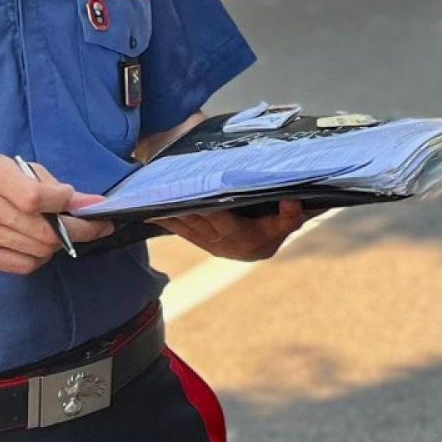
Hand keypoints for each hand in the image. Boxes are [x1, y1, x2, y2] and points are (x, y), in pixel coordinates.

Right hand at [0, 155, 113, 274]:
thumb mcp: (11, 166)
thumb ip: (49, 184)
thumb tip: (88, 203)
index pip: (36, 197)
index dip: (64, 201)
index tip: (78, 201)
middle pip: (43, 231)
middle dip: (79, 230)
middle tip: (95, 226)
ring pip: (39, 251)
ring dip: (60, 244)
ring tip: (60, 232)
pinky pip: (24, 266)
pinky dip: (40, 257)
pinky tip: (39, 244)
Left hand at [161, 199, 309, 261]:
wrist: (261, 250)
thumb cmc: (275, 232)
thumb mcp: (288, 225)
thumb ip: (291, 215)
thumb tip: (292, 200)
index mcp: (240, 235)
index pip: (219, 218)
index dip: (204, 208)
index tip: (189, 195)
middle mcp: (220, 241)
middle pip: (196, 221)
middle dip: (179, 207)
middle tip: (161, 191)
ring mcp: (207, 243)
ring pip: (184, 226)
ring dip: (168, 215)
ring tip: (149, 200)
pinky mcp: (199, 241)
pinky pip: (180, 231)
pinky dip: (167, 222)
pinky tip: (151, 213)